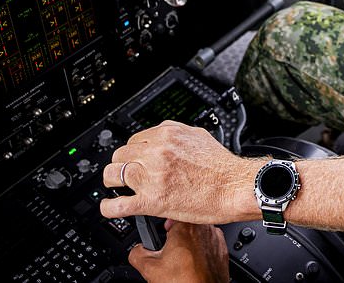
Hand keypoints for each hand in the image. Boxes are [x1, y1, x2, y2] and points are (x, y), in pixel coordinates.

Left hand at [100, 121, 258, 223]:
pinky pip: (117, 205)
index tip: (134, 160)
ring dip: (113, 183)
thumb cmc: (223, 167)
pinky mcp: (152, 200)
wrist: (235, 187)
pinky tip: (110, 207)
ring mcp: (151, 176)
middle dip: (122, 165)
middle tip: (127, 175)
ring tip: (119, 188)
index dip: (133, 153)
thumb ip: (177, 136)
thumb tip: (165, 139)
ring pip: (112, 175)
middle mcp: (156, 152)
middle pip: (119, 155)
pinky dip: (109, 207)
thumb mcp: (198, 136)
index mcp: (166, 135)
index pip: (133, 140)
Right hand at [128, 221, 229, 282]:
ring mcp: (215, 237)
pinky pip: (209, 242)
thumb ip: (137, 252)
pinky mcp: (222, 248)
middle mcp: (203, 227)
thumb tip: (136, 249)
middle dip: (175, 233)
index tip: (161, 230)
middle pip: (185, 222)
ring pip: (198, 231)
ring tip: (181, 257)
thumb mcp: (149, 268)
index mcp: (185, 226)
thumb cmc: (184, 282)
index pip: (170, 212)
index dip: (163, 222)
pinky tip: (194, 262)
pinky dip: (201, 249)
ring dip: (189, 240)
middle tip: (168, 248)